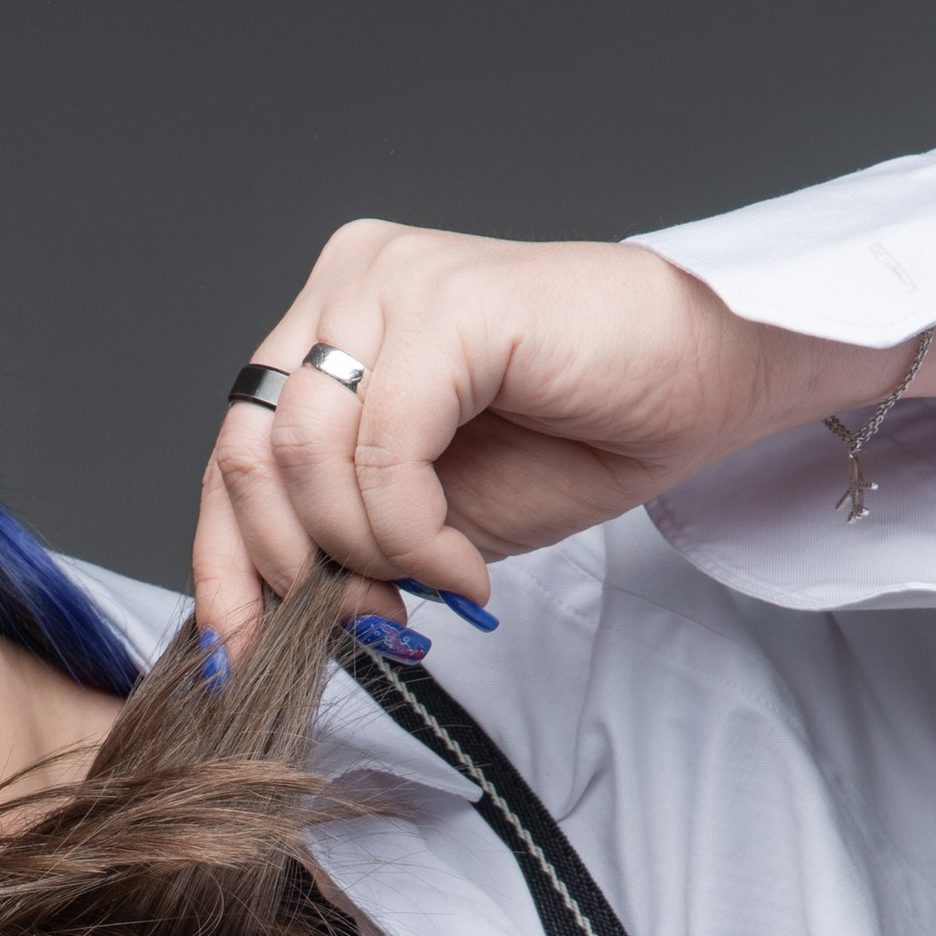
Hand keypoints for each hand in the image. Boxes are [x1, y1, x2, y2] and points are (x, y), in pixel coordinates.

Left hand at [193, 226, 852, 646]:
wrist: (711, 386)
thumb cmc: (582, 435)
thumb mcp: (430, 519)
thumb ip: (346, 542)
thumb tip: (274, 617)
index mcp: (330, 323)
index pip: (233, 453)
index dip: (224, 565)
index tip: (235, 656)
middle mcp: (348, 282)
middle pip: (249, 454)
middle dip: (297, 570)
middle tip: (374, 618)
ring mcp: (394, 279)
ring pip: (309, 458)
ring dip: (369, 554)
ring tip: (441, 580)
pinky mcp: (451, 302)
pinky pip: (385, 449)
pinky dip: (416, 534)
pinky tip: (466, 565)